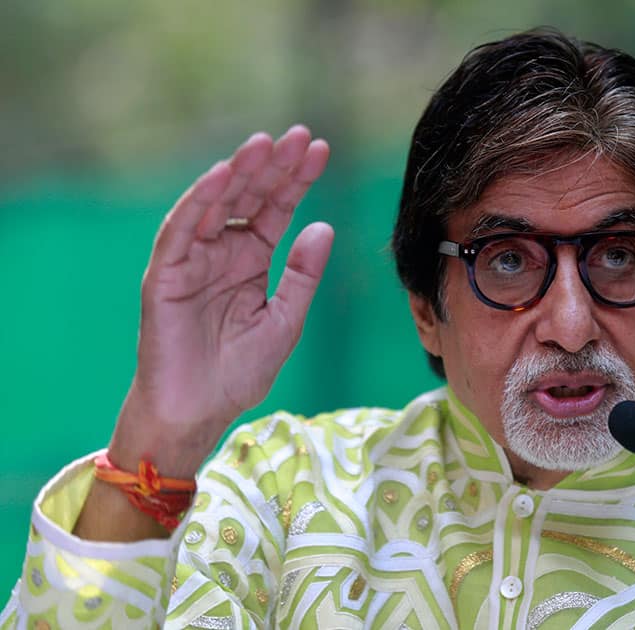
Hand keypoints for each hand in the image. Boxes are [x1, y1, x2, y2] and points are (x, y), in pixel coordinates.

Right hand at [108, 125, 332, 477]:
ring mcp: (192, 260)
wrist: (199, 412)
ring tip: (264, 143)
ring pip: (215, 204)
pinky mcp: (166, 274)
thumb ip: (302, 275)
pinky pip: (181, 230)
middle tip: (299, 136)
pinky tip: (221, 175)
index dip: (297, 180)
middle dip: (273, 166)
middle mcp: (221, 252)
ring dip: (239, 172)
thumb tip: (324, 226)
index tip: (321, 150)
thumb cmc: (240, 371)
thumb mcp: (285, 319)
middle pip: (249, 198)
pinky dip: (198, 201)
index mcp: (250, 260)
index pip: (276, 209)